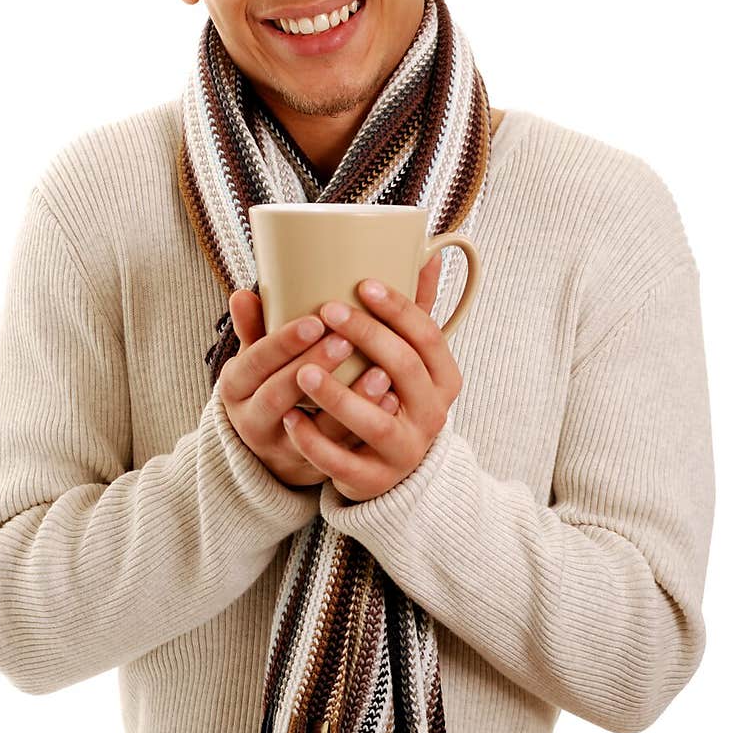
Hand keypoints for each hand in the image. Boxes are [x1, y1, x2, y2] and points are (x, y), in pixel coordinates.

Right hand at [218, 289, 400, 488]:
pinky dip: (366, 424)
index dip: (283, 342)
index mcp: (235, 387)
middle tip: (347, 340)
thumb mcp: (255, 362)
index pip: (255, 362)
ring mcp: (283, 449)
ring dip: (348, 399)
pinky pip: (340, 451)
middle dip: (314, 366)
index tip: (316, 321)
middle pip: (279, 395)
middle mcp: (252, 421)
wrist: (272, 450)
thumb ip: (254, 328)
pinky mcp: (314, 467)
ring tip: (380, 371)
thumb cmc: (269, 385)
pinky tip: (390, 400)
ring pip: (313, 429)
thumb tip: (243, 294)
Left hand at [279, 254, 460, 501]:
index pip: (428, 336)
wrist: (393, 470)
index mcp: (444, 379)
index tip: (363, 282)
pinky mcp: (373, 479)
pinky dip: (314, 441)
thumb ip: (414, 311)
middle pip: (404, 371)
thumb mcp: (412, 358)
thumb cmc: (397, 397)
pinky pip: (342, 462)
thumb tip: (428, 253)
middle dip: (366, 339)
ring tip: (302, 370)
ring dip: (338, 395)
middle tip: (327, 312)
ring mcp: (405, 451)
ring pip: (374, 423)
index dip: (399, 308)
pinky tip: (289, 417)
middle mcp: (433, 415)